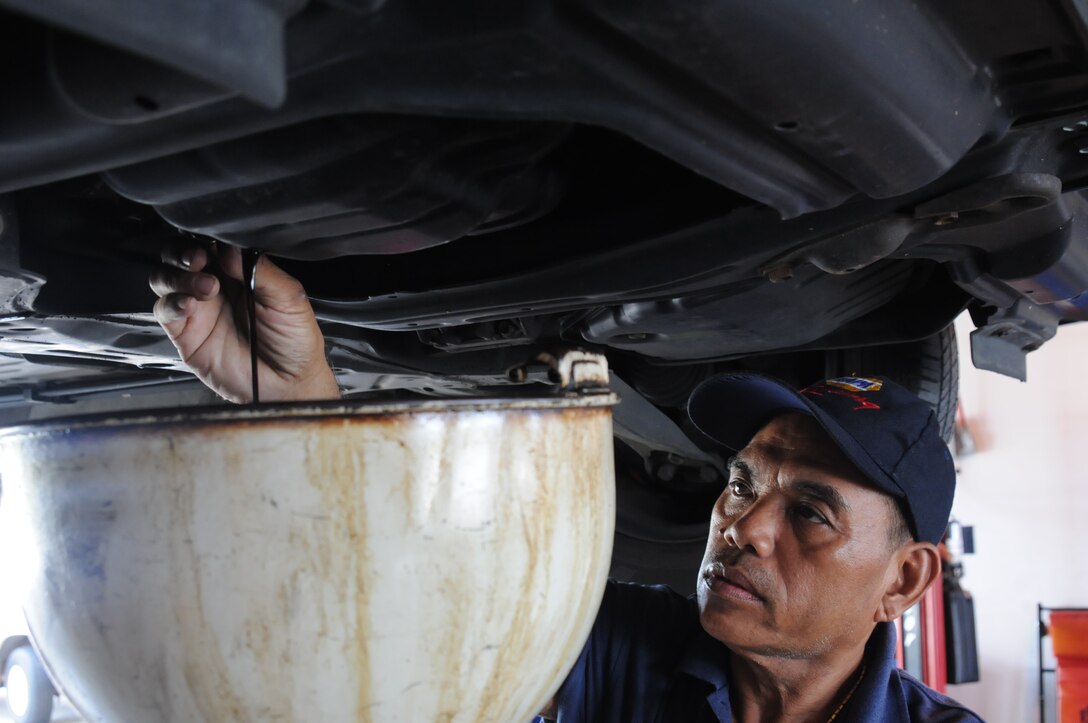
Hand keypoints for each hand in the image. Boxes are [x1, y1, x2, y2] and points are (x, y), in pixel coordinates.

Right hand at [150, 242, 339, 402]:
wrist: (288, 384)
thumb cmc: (295, 342)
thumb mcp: (289, 299)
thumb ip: (261, 271)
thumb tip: (230, 248)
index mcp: (241, 273)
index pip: (212, 244)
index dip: (206, 239)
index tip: (213, 243)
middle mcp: (216, 287)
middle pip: (180, 256)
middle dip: (183, 252)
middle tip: (198, 259)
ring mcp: (199, 310)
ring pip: (166, 279)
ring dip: (179, 276)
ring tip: (206, 287)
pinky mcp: (186, 334)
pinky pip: (164, 311)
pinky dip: (170, 303)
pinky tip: (188, 306)